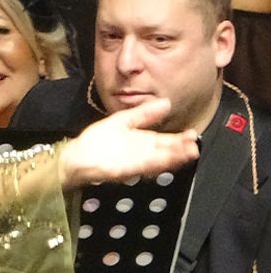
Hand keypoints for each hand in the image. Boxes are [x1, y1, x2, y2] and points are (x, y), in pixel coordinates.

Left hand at [61, 97, 199, 188]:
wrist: (77, 156)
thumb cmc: (98, 140)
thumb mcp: (123, 121)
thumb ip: (144, 114)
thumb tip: (166, 102)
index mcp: (143, 142)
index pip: (166, 141)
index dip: (180, 139)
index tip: (193, 134)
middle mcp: (143, 153)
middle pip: (165, 152)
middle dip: (181, 150)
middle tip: (194, 145)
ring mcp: (135, 162)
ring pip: (158, 160)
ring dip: (173, 158)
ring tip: (188, 153)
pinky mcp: (125, 170)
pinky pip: (142, 166)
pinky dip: (154, 163)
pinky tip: (164, 159)